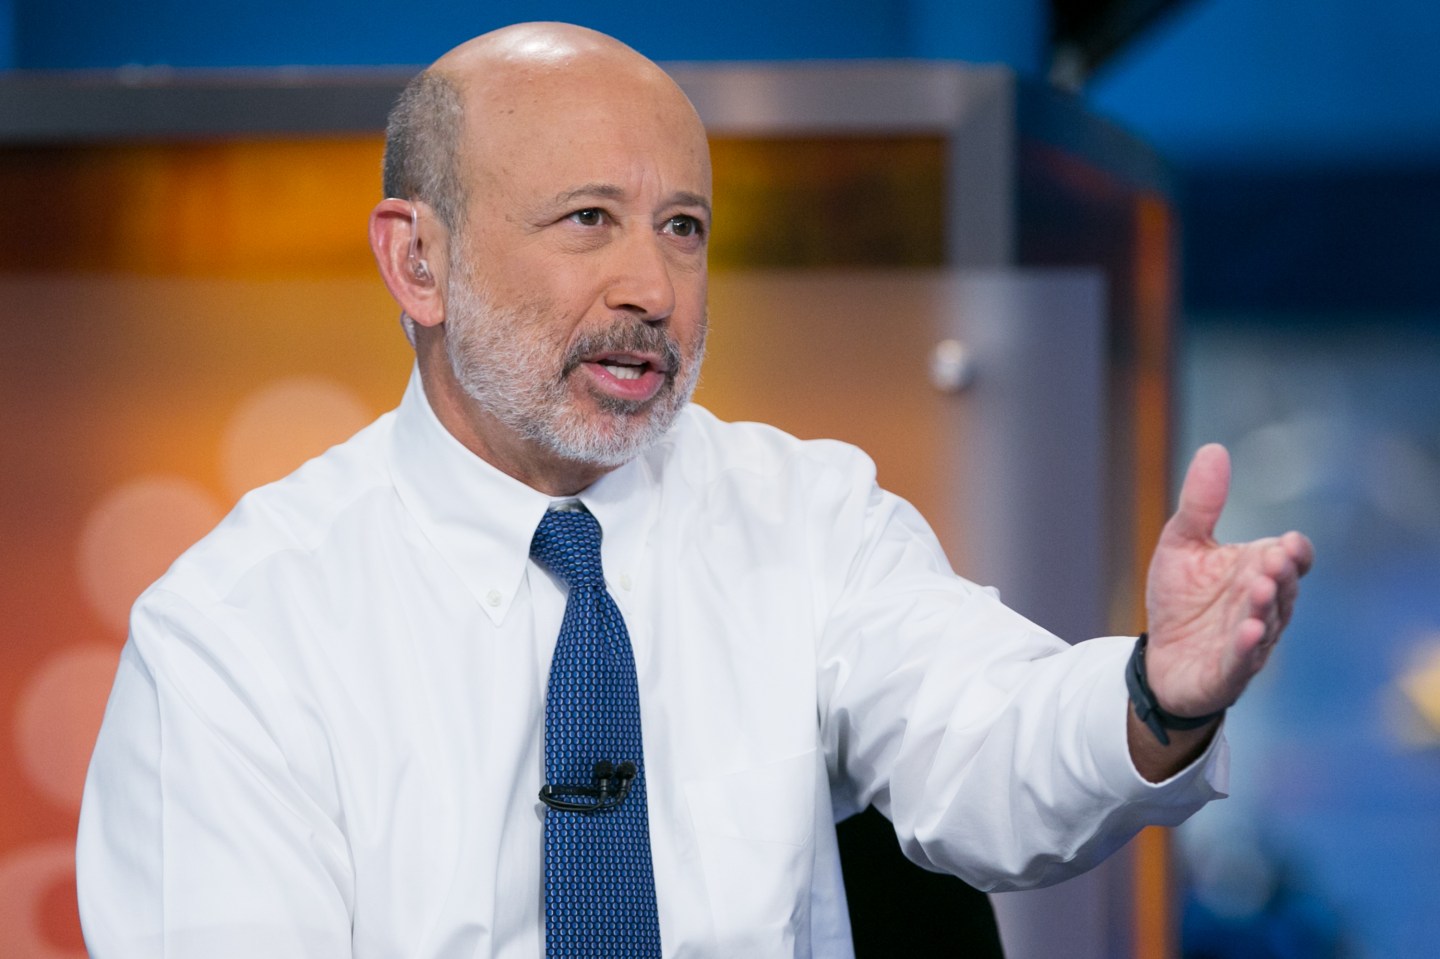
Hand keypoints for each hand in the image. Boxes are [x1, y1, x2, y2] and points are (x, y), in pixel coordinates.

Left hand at [1143, 443, 1313, 717]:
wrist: (1160, 657)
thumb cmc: (1181, 599)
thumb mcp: (1182, 544)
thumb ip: (1201, 503)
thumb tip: (1214, 448)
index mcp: (1259, 572)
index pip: (1294, 561)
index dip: (1295, 554)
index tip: (1287, 544)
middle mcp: (1263, 606)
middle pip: (1284, 588)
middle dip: (1278, 575)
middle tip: (1269, 561)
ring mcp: (1250, 640)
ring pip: (1267, 622)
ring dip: (1264, 607)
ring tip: (1258, 589)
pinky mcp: (1229, 672)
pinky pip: (1243, 660)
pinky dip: (1247, 647)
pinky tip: (1248, 633)